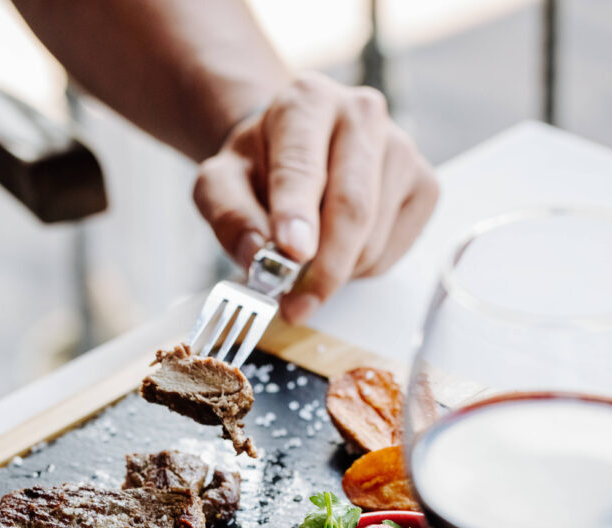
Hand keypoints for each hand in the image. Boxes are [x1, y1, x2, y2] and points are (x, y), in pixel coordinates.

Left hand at [193, 73, 438, 323]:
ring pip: (373, 239)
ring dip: (336, 274)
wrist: (295, 149)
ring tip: (308, 264)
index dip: (298, 214)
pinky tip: (340, 251)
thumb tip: (256, 255)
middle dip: (323, 269)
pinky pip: (393, 251)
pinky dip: (361, 270)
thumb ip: (229, 216)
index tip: (292, 253)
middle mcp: (363, 113)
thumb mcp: (222, 184)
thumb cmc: (260, 167)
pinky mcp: (424, 185)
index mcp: (307, 102)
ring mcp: (402, 148)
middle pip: (352, 207)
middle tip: (295, 307)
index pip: (303, 165)